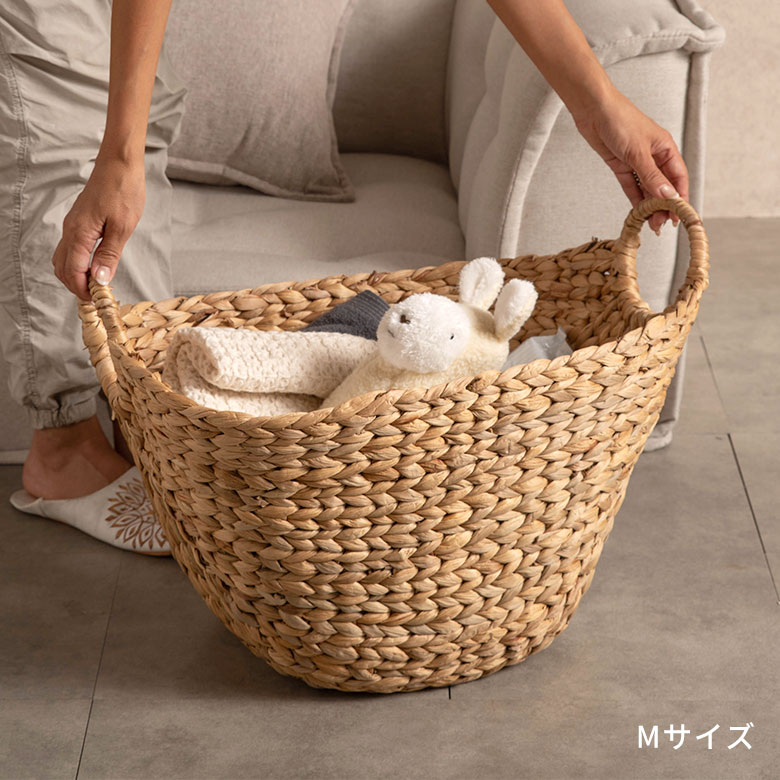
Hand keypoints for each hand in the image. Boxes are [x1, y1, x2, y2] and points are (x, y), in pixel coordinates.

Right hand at [52, 155, 144, 300]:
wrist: (119, 163)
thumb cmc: (123, 190)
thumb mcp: (123, 226)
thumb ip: (109, 254)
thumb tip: (100, 279)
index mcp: (79, 233)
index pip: (73, 272)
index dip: (83, 290)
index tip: (99, 301)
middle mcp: (70, 230)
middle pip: (62, 268)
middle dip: (77, 286)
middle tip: (98, 297)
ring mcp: (72, 225)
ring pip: (63, 259)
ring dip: (76, 275)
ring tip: (98, 284)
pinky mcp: (79, 221)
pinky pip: (70, 248)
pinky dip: (78, 263)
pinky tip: (96, 266)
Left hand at [571, 88, 688, 234]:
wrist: (593, 110)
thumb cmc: (620, 121)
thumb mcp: (638, 153)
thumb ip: (652, 177)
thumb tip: (667, 197)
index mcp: (665, 148)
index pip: (678, 177)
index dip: (679, 197)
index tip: (679, 216)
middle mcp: (653, 155)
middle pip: (663, 185)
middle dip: (663, 206)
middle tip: (661, 226)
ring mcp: (637, 161)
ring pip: (647, 188)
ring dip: (649, 206)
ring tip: (651, 225)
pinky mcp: (621, 165)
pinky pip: (631, 186)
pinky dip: (635, 199)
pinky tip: (639, 213)